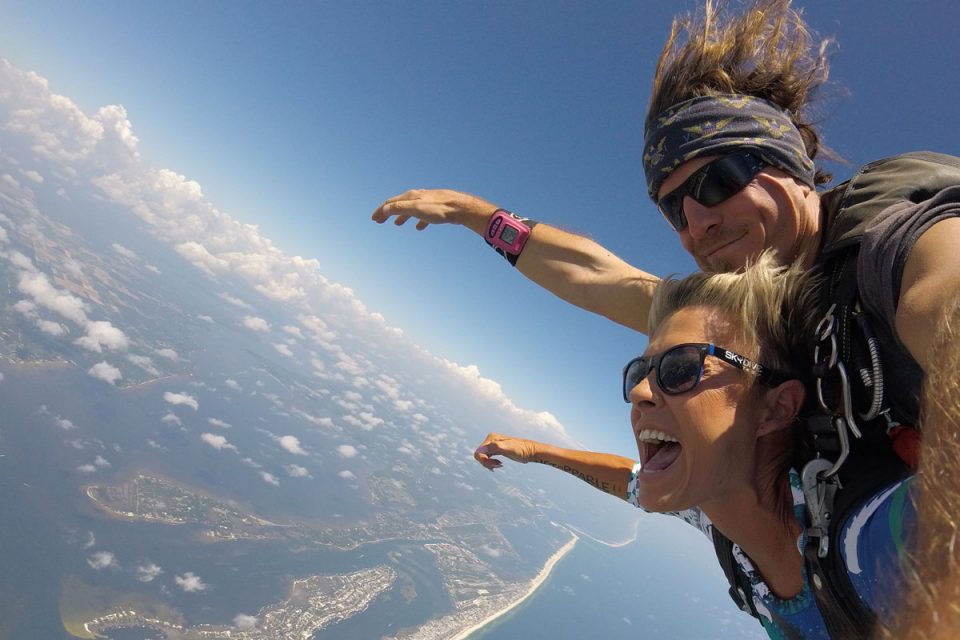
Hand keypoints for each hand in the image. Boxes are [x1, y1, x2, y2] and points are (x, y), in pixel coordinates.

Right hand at [372, 189, 496, 232]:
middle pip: (399, 205)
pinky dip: (418, 220)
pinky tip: (419, 228)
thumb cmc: (439, 209)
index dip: (381, 211)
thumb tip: (384, 209)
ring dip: (402, 216)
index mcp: (411, 197)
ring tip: (397, 224)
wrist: (460, 208)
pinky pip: (423, 215)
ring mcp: (427, 202)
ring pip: (411, 210)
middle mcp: (418, 197)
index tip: (374, 219)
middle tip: (379, 221)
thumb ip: (400, 208)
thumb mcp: (416, 208)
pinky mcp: (436, 209)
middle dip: (388, 212)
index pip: (391, 203)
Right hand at [473, 432, 538, 470]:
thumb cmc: (522, 450)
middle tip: (498, 466)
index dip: (484, 461)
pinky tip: (499, 465)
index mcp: (492, 438)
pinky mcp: (496, 450)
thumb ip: (495, 447)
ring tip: (499, 465)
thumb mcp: (509, 449)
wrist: (530, 451)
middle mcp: (491, 440)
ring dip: (488, 464)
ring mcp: (493, 445)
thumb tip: (480, 450)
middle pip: (479, 454)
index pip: (479, 452)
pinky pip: (487, 457)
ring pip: (482, 457)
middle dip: (486, 463)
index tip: (495, 465)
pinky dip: (490, 463)